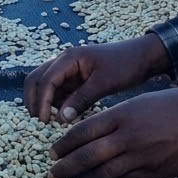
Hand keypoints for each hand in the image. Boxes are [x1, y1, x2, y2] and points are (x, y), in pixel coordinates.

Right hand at [24, 35, 172, 124]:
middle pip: (36, 80)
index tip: (44, 121)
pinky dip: (55, 103)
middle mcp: (63, 61)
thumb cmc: (126, 65)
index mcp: (69, 58)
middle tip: (39, 121)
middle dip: (33, 100)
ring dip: (43, 102)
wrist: (143, 56)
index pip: (45, 80)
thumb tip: (60, 119)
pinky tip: (63, 116)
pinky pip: (57, 90)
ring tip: (50, 121)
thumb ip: (81, 100)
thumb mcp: (104, 83)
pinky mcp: (74, 77)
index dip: (42, 102)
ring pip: (43, 85)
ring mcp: (67, 69)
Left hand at [47, 88, 177, 177]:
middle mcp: (128, 137)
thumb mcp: (138, 103)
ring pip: (103, 173)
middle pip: (87, 156)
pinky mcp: (155, 172)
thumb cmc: (174, 106)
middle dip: (65, 167)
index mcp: (121, 115)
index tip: (51, 152)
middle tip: (51, 174)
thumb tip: (90, 134)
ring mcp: (141, 157)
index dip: (63, 145)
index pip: (82, 132)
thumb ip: (114, 119)